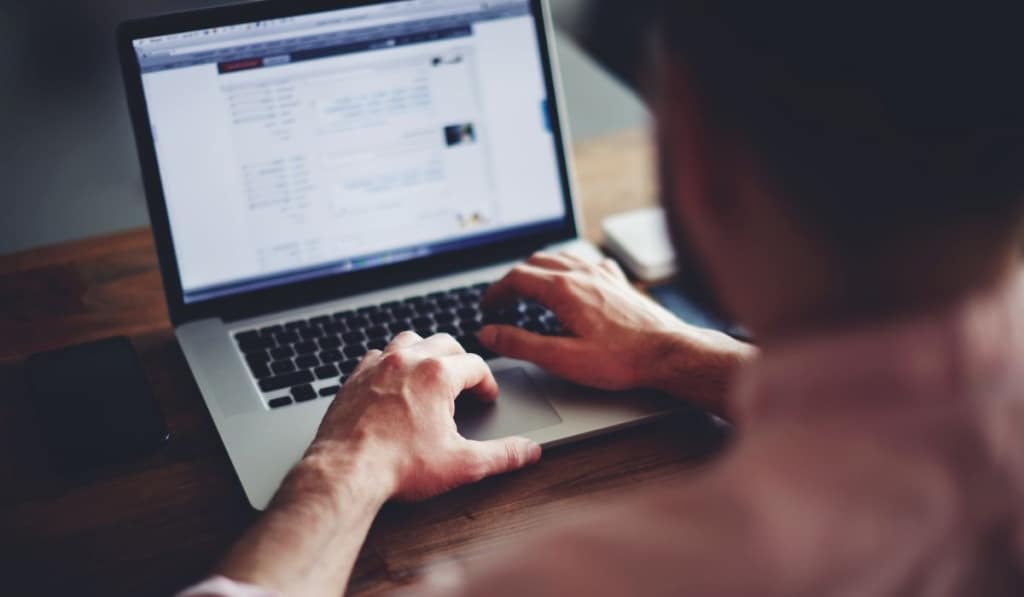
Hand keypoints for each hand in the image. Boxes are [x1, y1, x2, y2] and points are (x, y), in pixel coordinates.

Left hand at [304, 331, 541, 502]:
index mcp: (437, 375)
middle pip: (444, 343)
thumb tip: (528, 451)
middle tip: (466, 382)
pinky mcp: (353, 378)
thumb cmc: (399, 466)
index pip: (475, 365)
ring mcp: (377, 366)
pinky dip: (389, 362)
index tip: (486, 397)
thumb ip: (501, 455)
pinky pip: (376, 355)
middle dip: (460, 360)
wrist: (345, 473)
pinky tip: (392, 382)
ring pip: (409, 340)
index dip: (487, 383)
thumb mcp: (462, 464)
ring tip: (431, 372)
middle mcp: (407, 361)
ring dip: (425, 352)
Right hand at [479, 252, 753, 415]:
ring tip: (529, 288)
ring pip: (560, 258)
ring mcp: (602, 273)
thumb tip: (489, 333)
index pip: (516, 278)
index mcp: (563, 289)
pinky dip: (568, 267)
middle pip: (535, 263)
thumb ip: (520, 344)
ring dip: (538, 270)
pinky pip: (586, 261)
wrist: (668, 353)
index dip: (495, 292)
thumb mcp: (561, 358)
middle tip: (503, 300)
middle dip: (513, 280)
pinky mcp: (618, 281)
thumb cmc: (620, 359)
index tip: (487, 306)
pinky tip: (572, 280)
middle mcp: (581, 273)